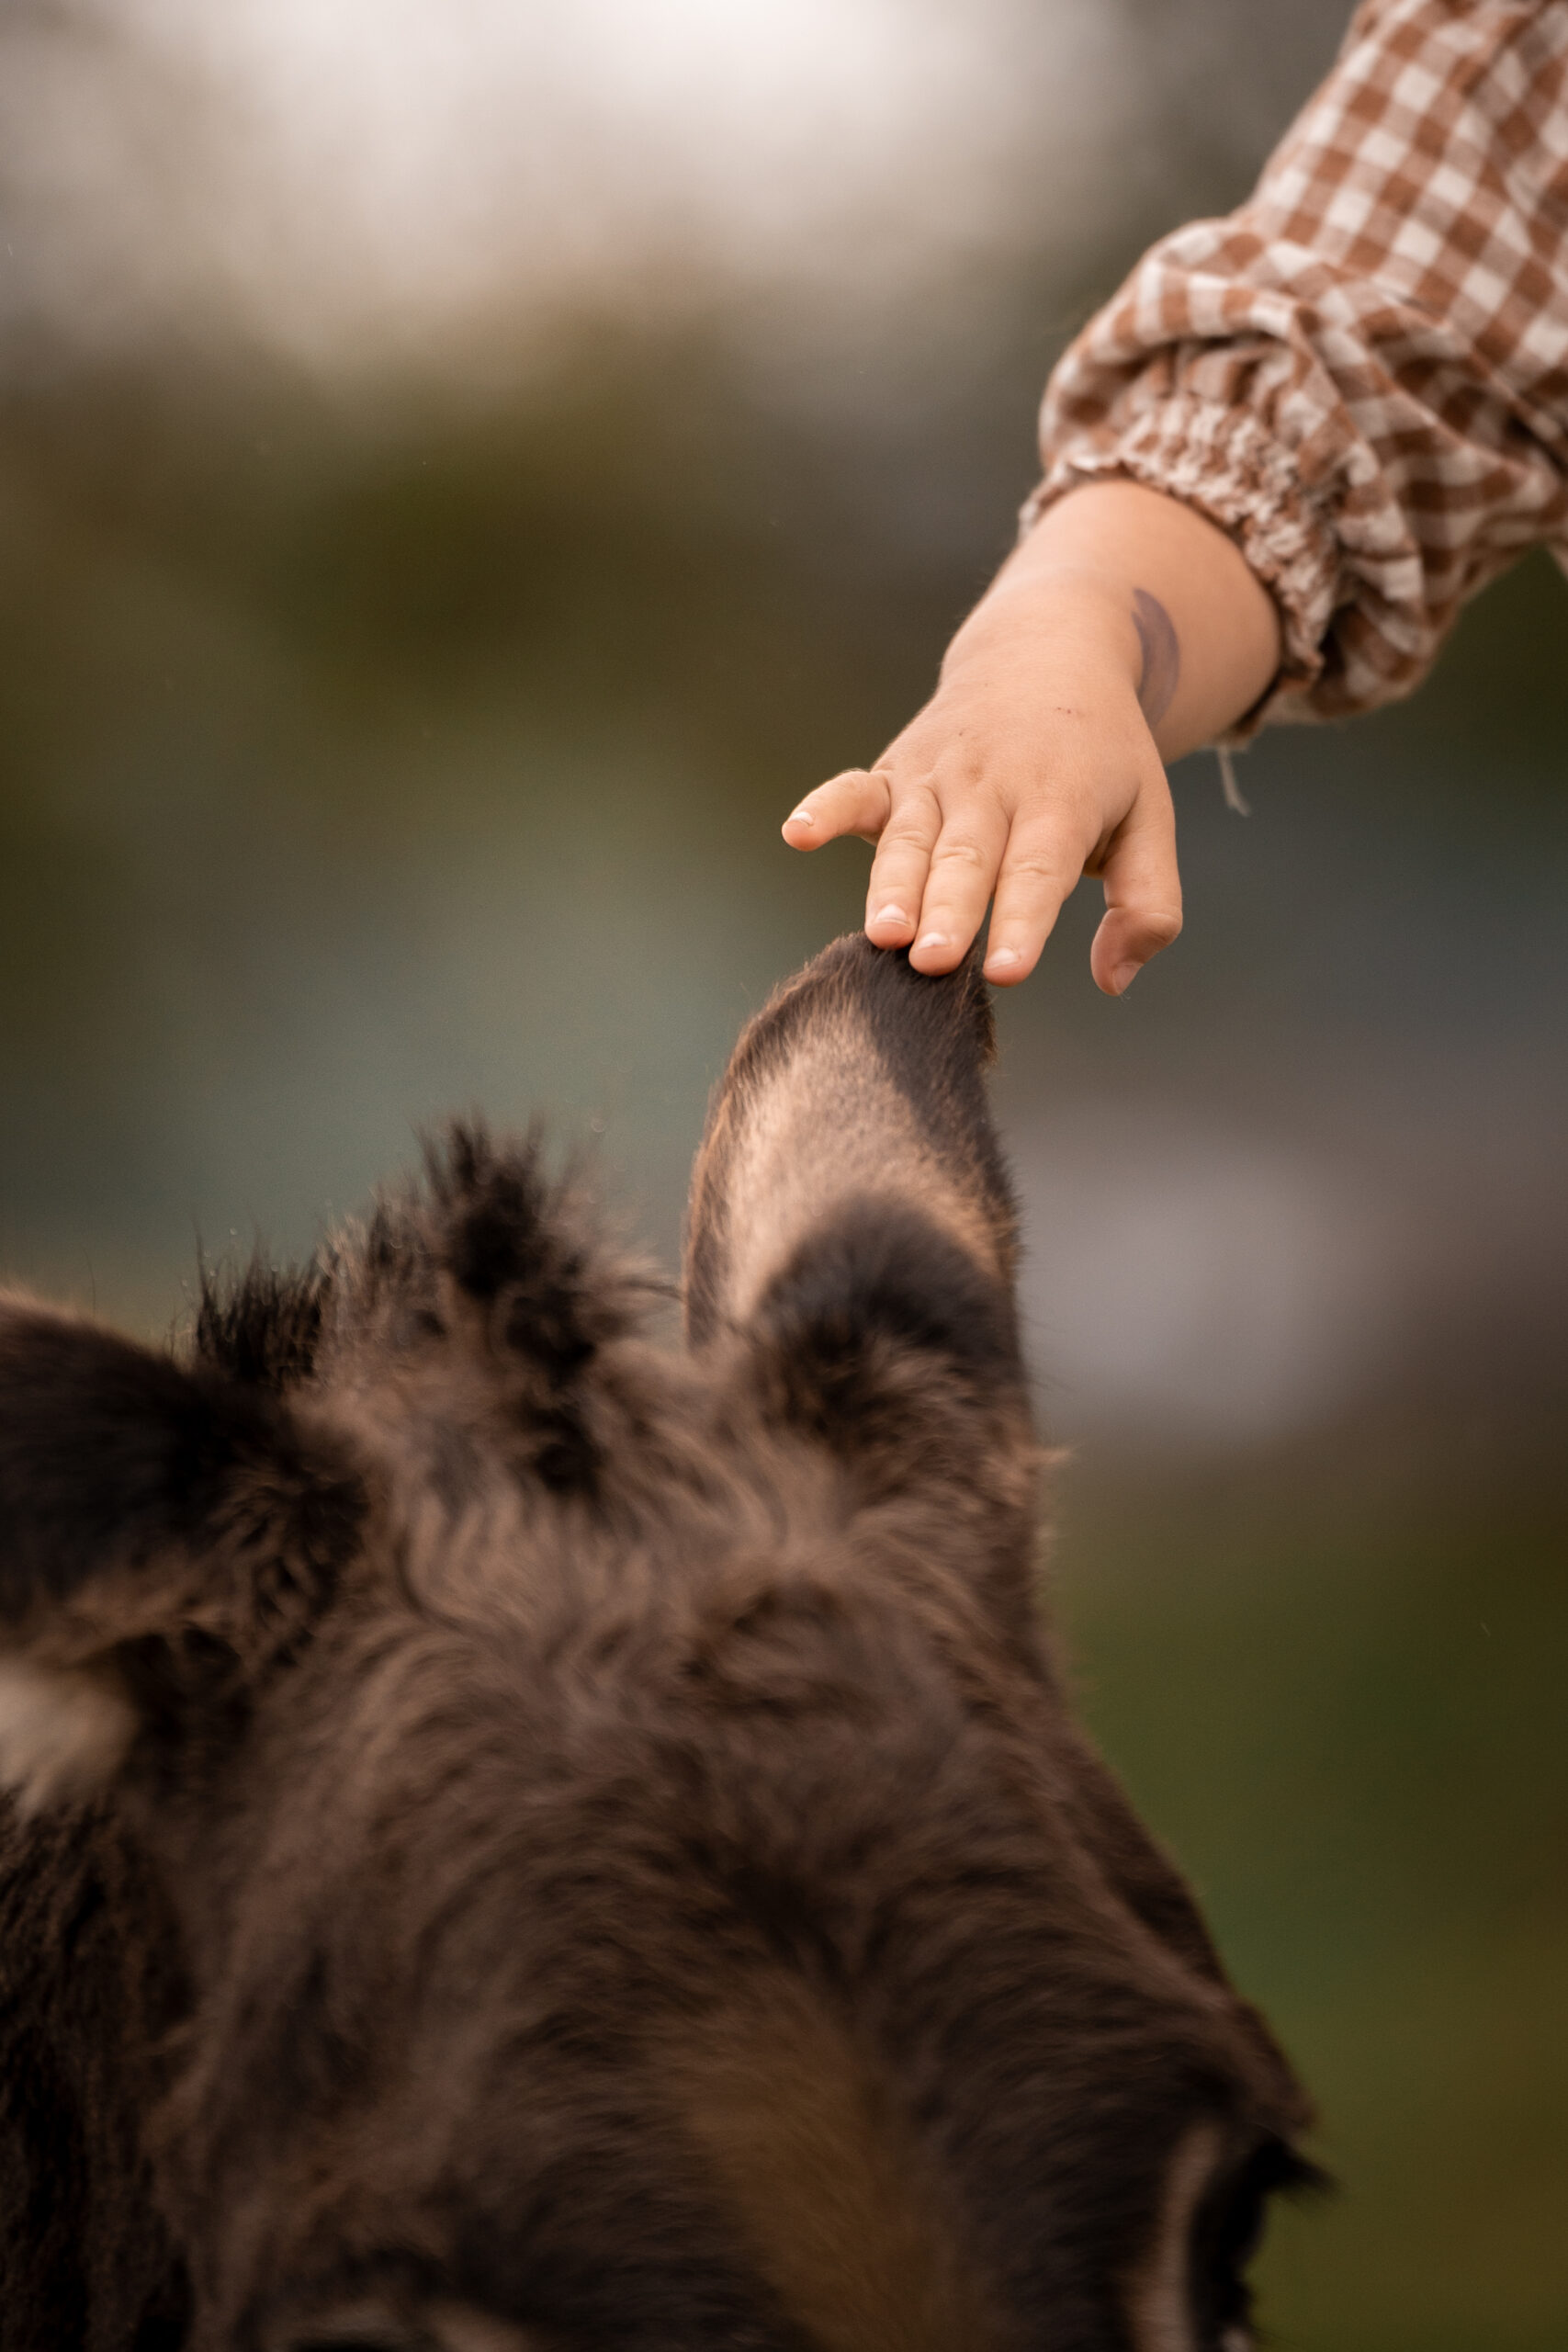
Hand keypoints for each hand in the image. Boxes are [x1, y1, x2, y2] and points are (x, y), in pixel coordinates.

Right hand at [782, 481, 1279, 991]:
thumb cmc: (1103, 757)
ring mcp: (937, 778)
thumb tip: (1113, 981)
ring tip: (884, 933)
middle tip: (935, 961)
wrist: (1047, 652)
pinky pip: (855, 790)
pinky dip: (824, 808)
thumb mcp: (1151, 817)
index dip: (1023, 918)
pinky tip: (797, 834)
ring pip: (911, 839)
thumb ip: (1146, 903)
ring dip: (893, 885)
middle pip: (968, 858)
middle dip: (950, 910)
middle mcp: (994, 786)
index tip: (1007, 969)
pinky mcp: (895, 773)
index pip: (1039, 868)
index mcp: (1062, 799)